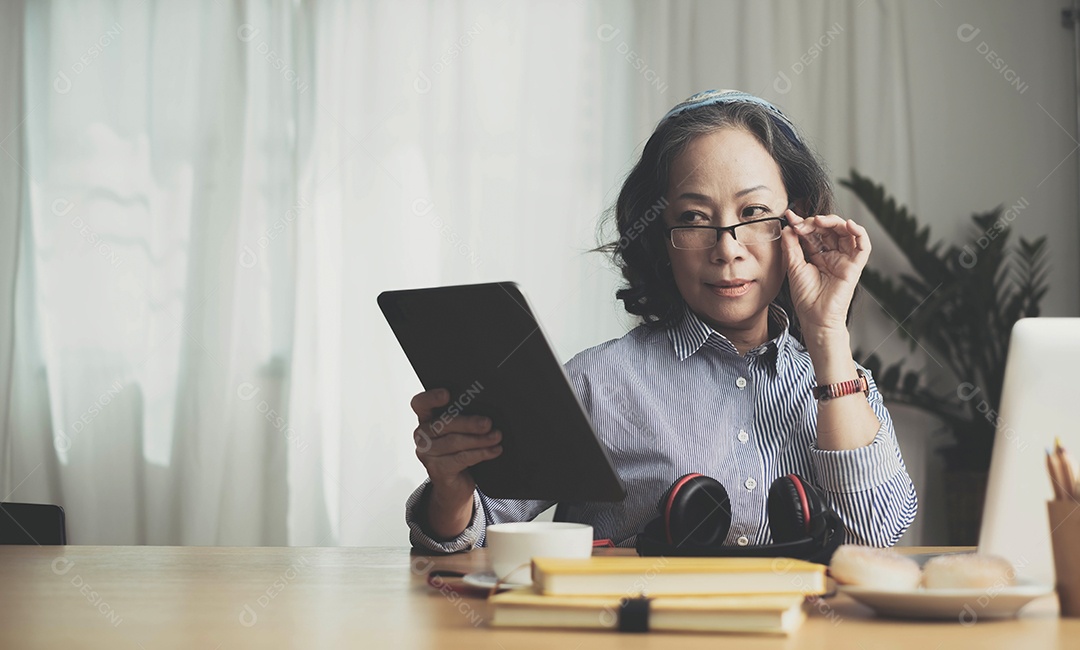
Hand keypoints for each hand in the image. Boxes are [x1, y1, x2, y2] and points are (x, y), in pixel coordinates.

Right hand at [411, 388, 501, 503]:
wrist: (454, 486)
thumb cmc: (458, 453)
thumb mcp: (459, 432)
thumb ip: (464, 418)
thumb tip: (485, 412)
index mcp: (426, 419)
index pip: (420, 404)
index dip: (430, 397)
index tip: (447, 394)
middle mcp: (422, 436)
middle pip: (443, 424)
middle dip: (468, 423)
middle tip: (488, 423)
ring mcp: (427, 454)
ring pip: (454, 442)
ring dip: (479, 439)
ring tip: (496, 437)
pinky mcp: (437, 470)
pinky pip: (461, 458)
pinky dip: (480, 453)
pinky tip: (493, 450)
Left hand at [779, 210, 870, 334]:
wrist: (814, 318)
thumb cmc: (805, 297)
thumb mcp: (793, 266)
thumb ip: (791, 246)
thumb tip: (788, 226)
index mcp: (817, 254)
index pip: (813, 232)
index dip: (803, 223)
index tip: (790, 217)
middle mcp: (832, 254)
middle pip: (829, 229)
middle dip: (815, 222)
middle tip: (802, 223)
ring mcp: (844, 259)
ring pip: (846, 232)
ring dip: (834, 222)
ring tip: (819, 221)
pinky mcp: (855, 266)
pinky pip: (863, 246)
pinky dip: (859, 233)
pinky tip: (849, 225)